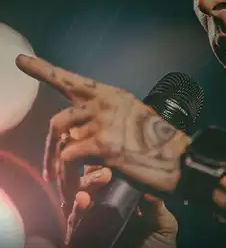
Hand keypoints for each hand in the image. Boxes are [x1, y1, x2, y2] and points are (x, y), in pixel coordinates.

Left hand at [14, 54, 190, 204]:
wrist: (184, 161)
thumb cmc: (162, 147)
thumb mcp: (135, 124)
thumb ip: (106, 124)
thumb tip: (77, 138)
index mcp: (114, 96)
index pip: (72, 81)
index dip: (43, 70)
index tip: (20, 60)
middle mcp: (107, 104)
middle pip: (59, 120)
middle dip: (49, 147)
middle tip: (50, 169)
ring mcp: (105, 123)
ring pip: (62, 141)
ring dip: (57, 166)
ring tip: (61, 184)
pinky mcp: (104, 145)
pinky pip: (69, 159)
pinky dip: (68, 176)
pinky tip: (76, 187)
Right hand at [66, 165, 177, 247]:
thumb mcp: (164, 229)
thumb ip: (158, 208)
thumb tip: (151, 185)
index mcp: (129, 208)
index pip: (118, 183)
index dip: (116, 171)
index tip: (119, 163)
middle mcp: (108, 214)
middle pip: (97, 188)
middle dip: (98, 176)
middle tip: (105, 172)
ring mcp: (94, 226)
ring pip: (83, 201)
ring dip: (86, 189)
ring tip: (94, 184)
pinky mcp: (81, 242)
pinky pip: (75, 223)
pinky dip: (78, 211)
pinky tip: (83, 201)